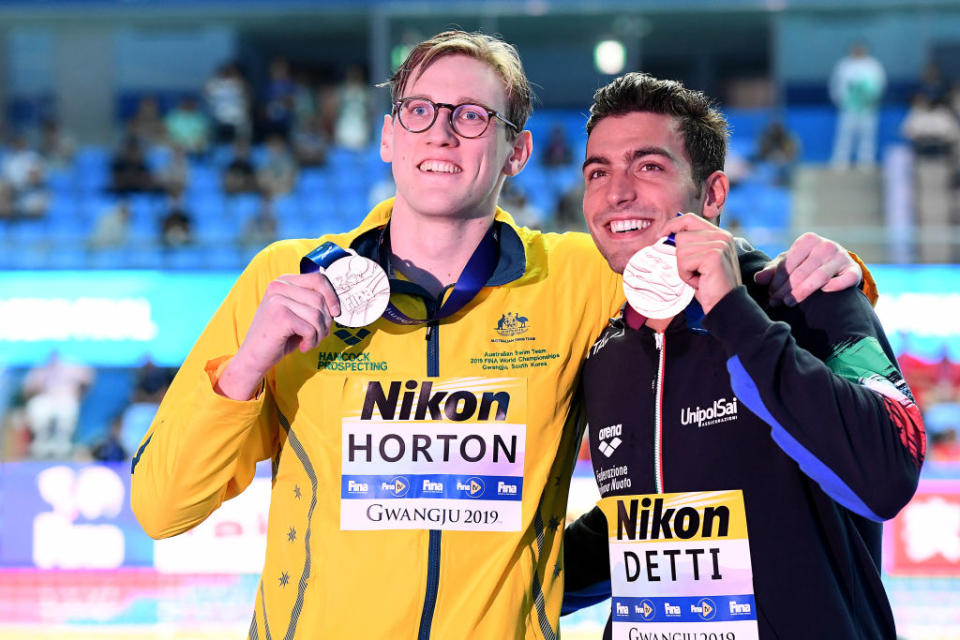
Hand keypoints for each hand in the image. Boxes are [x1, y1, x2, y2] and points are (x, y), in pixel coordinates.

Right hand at [216, 272, 340, 399]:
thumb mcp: (297, 313)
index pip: (318, 279)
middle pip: (320, 298)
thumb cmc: (279, 337)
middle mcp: (278, 286)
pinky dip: (311, 341)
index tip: (336, 312)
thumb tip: (337, 304)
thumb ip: (312, 303)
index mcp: (283, 281)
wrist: (254, 358)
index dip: (332, 296)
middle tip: (318, 335)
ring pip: (317, 315)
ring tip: (310, 342)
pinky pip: (311, 328)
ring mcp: (278, 300)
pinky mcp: (281, 316)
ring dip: (319, 333)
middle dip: (325, 321)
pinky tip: (302, 347)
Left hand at [662, 213, 740, 314]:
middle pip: (682, 236)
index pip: (689, 218)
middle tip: (696, 272)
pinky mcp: (713, 256)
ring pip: (681, 249)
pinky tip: (700, 281)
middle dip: (681, 257)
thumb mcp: (700, 260)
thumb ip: (691, 244)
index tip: (661, 234)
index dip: (672, 224)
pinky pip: (684, 262)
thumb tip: (666, 233)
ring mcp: (719, 244)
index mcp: (720, 234)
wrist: (725, 305)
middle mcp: (722, 236)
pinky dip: (686, 275)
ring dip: (684, 268)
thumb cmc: (710, 285)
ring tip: (699, 277)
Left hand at [754, 232, 860, 305]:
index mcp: (808, 240)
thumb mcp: (788, 264)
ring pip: (819, 277)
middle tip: (776, 302)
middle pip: (802, 271)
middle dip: (787, 288)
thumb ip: (772, 271)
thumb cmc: (806, 264)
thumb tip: (758, 279)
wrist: (835, 265)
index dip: (777, 280)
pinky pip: (846, 279)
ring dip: (802, 291)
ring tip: (789, 303)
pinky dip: (836, 285)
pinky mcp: (854, 270)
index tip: (770, 294)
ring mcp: (841, 257)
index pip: (789, 263)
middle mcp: (826, 245)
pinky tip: (824, 291)